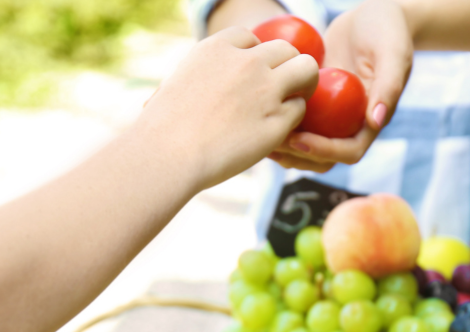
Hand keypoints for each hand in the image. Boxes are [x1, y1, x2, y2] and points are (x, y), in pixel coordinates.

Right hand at [138, 27, 318, 190]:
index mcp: (218, 48)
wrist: (168, 154)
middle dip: (286, 66)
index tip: (250, 74)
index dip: (255, 56)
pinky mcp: (277, 121)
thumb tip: (203, 82)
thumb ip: (201, 75)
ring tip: (293, 101)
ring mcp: (266, 90)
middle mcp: (247, 62)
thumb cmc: (162, 127)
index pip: (251, 38)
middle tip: (282, 87)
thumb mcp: (176, 83)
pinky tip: (278, 131)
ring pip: (306, 70)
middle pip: (286, 49)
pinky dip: (292, 119)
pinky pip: (299, 110)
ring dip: (303, 85)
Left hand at [269, 0, 412, 172]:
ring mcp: (330, 115)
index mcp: (370, 120)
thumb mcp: (392, 53)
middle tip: (272, 143)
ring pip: (305, 145)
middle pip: (323, 158)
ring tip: (260, 136)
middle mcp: (349, 123)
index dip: (324, 152)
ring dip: (284, 148)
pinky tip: (257, 113)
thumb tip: (375, 121)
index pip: (349, 152)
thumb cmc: (386, 30)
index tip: (299, 140)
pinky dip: (277, 122)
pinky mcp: (315, 102)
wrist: (372, 14)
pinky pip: (295, 121)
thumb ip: (389, 85)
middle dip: (298, 156)